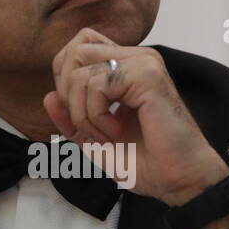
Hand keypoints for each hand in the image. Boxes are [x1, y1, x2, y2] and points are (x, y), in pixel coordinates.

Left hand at [42, 27, 228, 205]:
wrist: (179, 179)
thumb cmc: (147, 162)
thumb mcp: (95, 140)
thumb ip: (70, 118)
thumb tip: (49, 96)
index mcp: (127, 67)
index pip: (78, 49)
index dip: (66, 82)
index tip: (82, 119)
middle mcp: (136, 59)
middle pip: (75, 51)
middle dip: (68, 95)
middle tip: (89, 127)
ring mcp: (142, 63)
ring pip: (80, 71)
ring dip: (82, 113)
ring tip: (106, 136)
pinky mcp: (146, 74)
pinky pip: (96, 84)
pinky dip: (95, 115)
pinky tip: (116, 132)